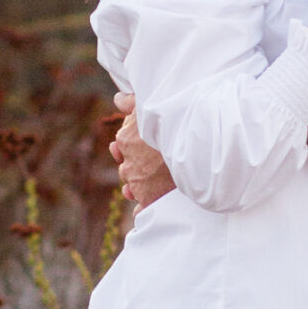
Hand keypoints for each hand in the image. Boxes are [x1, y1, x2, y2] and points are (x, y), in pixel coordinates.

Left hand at [111, 94, 175, 208]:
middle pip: (126, 168)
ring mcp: (138, 183)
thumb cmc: (170, 124)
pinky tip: (144, 210)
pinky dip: (142, 209)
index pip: (121, 145)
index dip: (128, 146)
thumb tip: (117, 98)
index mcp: (124, 140)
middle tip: (148, 164)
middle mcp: (128, 163)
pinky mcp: (148, 199)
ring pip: (133, 188)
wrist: (190, 148)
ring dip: (137, 187)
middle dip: (134, 167)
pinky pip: (141, 208)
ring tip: (147, 184)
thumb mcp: (149, 107)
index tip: (138, 146)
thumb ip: (131, 102)